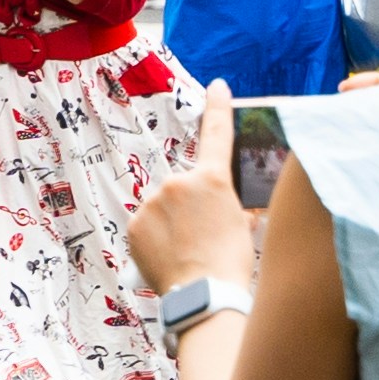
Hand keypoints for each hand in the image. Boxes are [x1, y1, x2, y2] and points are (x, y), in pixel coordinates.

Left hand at [129, 100, 255, 303]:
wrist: (204, 294)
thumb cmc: (231, 263)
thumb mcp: (243, 227)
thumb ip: (231, 207)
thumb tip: (232, 209)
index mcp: (213, 180)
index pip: (217, 135)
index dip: (218, 108)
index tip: (217, 86)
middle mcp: (179, 182)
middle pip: (182, 188)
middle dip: (188, 207)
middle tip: (200, 237)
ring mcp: (153, 201)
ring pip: (161, 208)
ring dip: (170, 223)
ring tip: (184, 251)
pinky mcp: (135, 222)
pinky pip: (145, 225)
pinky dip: (153, 237)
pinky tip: (167, 256)